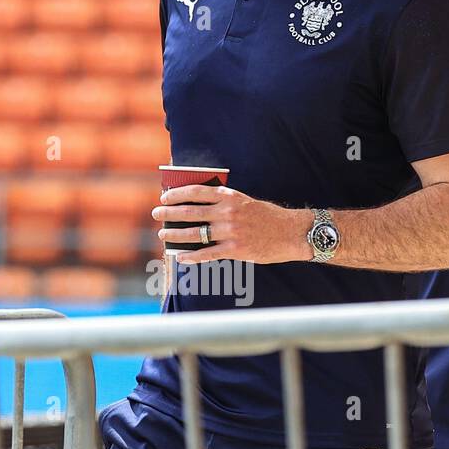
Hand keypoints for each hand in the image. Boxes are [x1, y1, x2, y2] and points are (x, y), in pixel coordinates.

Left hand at [153, 185, 312, 264]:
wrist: (292, 232)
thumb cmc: (266, 216)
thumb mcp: (245, 201)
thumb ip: (223, 203)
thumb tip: (195, 208)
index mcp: (229, 197)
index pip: (195, 192)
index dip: (176, 194)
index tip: (164, 197)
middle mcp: (227, 212)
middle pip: (190, 212)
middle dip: (169, 214)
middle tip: (156, 215)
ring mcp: (231, 232)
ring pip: (195, 233)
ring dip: (175, 235)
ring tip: (163, 235)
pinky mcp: (236, 250)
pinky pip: (207, 253)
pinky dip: (191, 256)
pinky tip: (181, 257)